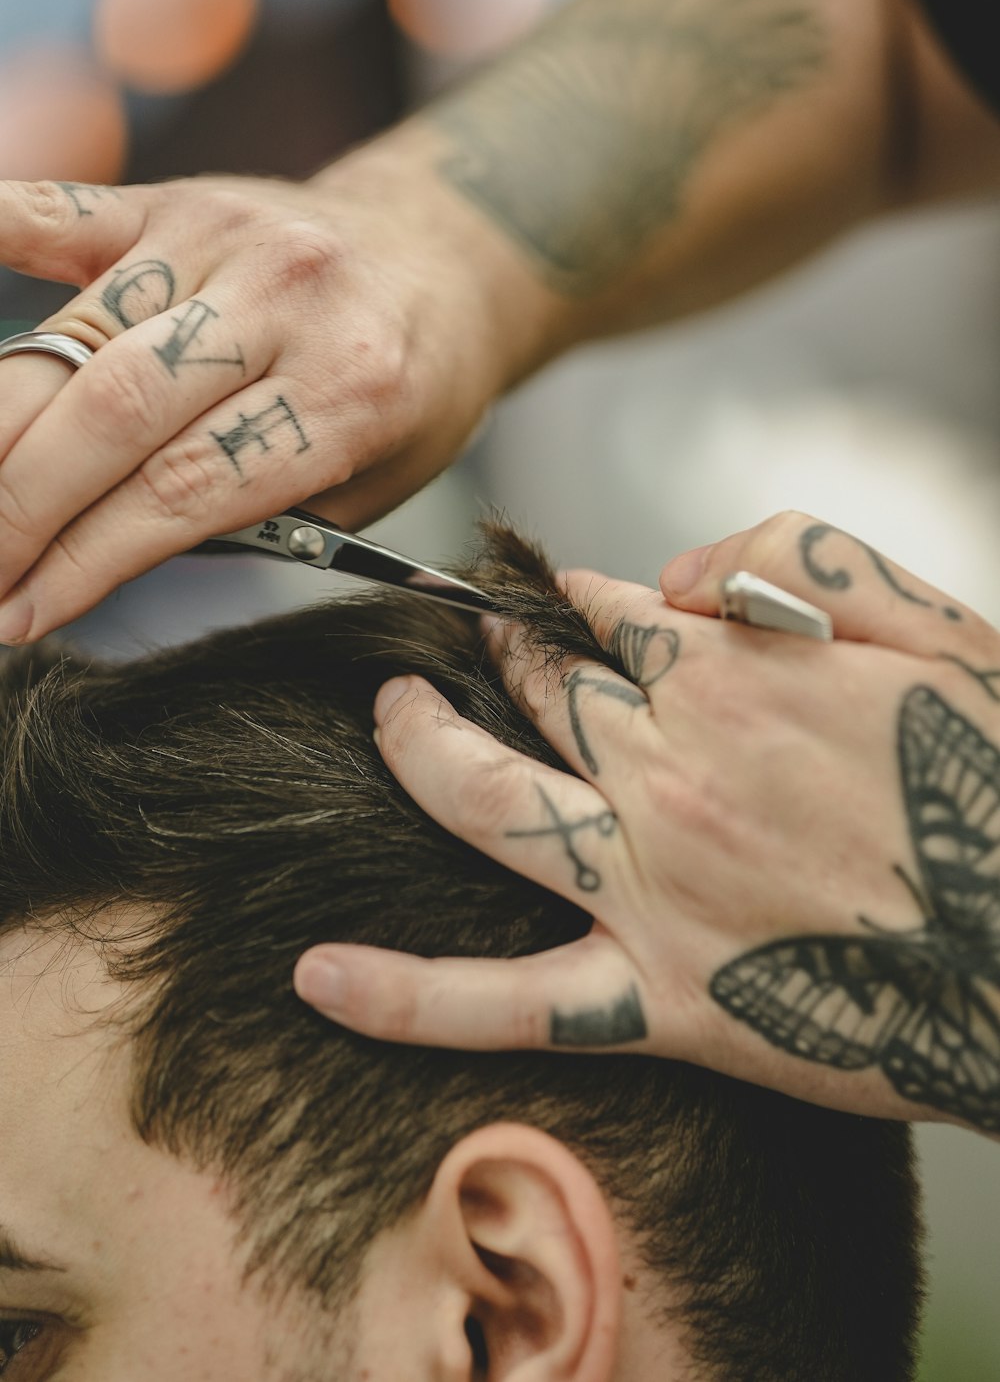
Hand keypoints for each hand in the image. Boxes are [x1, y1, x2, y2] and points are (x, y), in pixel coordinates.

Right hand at [0, 133, 561, 640]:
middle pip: (113, 410)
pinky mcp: (178, 198)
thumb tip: (89, 551)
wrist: (447, 257)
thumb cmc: (406, 391)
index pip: (185, 490)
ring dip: (0, 428)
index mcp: (351, 392)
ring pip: (76, 336)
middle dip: (20, 505)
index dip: (87, 559)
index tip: (18, 613)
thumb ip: (243, 516)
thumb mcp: (365, 484)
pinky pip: (62, 211)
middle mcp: (286, 301)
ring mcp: (225, 237)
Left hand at [296, 512, 999, 1133]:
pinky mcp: (661, 996)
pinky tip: (317, 975)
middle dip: (501, 651)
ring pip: (484, 799)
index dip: (571, 596)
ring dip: (418, 751)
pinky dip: (406, 995)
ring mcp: (652, 886)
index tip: (556, 598)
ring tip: (385, 716)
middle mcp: (667, 771)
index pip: (605, 610)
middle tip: (478, 642)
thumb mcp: (939, 621)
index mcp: (731, 677)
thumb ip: (801, 557)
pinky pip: (506, 999)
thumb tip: (676, 573)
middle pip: (538, 687)